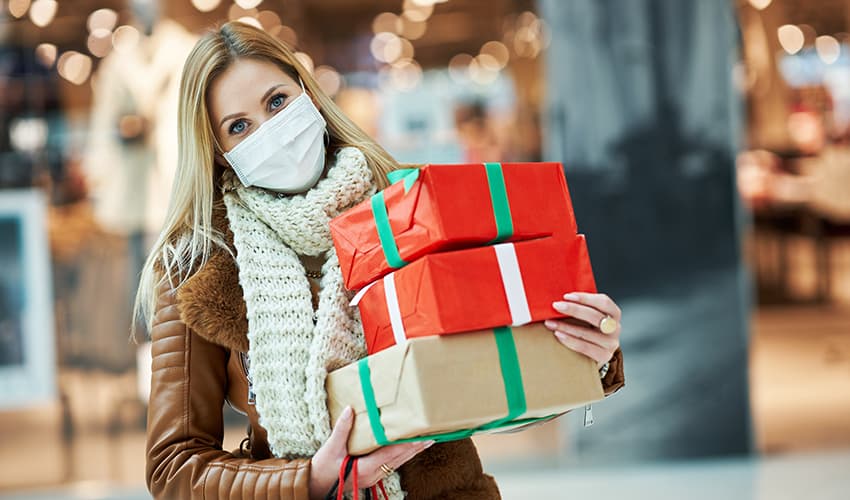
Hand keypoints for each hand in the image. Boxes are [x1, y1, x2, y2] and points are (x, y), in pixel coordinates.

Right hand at [308, 407, 433, 498]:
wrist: (316, 486)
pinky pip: (393, 464)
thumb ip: (342, 429)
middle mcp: (374, 473)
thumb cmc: (322, 469)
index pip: (391, 454)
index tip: (419, 435)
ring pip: (398, 462)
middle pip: (400, 459)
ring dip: (412, 451)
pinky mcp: (373, 475)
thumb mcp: (330, 448)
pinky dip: (403, 455)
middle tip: (432, 435)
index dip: (406, 444)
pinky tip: (409, 449)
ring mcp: (374, 476)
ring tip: (427, 440)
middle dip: (416, 447)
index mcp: (365, 468)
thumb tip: (350, 409)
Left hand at [545, 292, 621, 368]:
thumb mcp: (589, 316)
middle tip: (556, 306)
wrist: (593, 355)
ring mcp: (611, 343)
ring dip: (565, 326)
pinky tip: (558, 335)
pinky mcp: (604, 356)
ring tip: (550, 323)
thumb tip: (560, 298)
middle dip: (573, 309)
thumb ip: (581, 307)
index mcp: (614, 313)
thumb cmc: (588, 329)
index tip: (566, 296)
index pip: (603, 302)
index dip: (585, 298)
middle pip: (595, 316)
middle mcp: (615, 328)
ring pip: (587, 333)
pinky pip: (585, 347)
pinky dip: (570, 340)